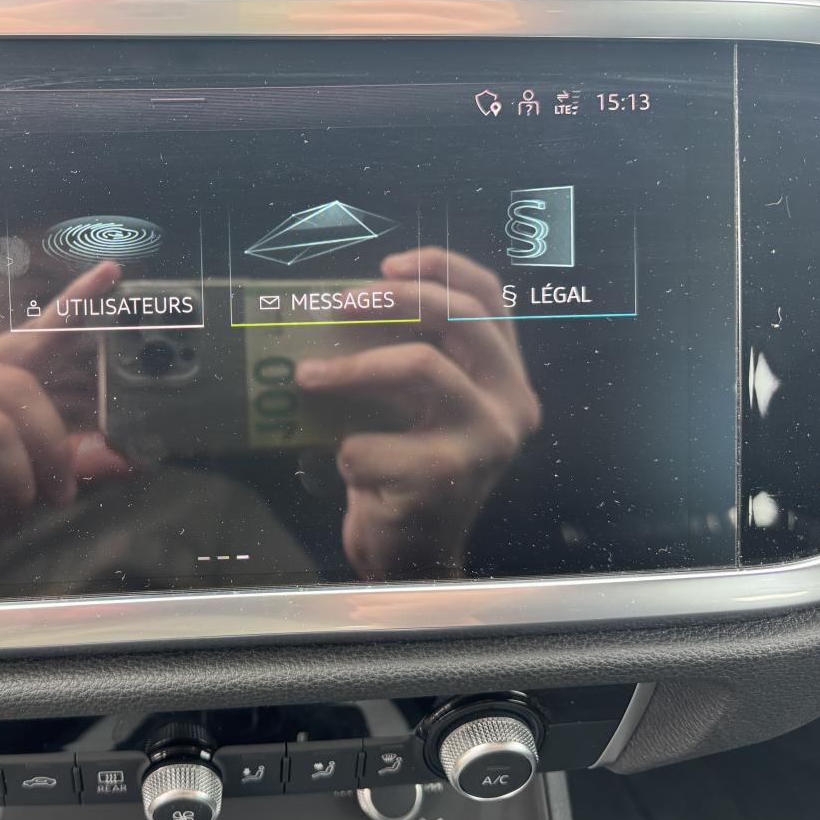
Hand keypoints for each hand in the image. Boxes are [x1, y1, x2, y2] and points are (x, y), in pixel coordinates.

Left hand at [295, 247, 540, 576]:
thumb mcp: (417, 407)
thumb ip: (409, 356)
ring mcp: (487, 441)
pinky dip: (345, 451)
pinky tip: (348, 469)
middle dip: (393, 299)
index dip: (441, 267)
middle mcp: (512, 403)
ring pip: (421, 366)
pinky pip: (372, 441)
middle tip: (338, 304)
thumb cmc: (405, 470)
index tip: (386, 263)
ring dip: (351, 368)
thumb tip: (344, 303)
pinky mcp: (448, 478)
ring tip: (307, 377)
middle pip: (459, 317)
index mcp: (506, 377)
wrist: (410, 555)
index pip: (491, 298)